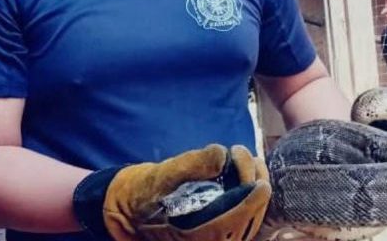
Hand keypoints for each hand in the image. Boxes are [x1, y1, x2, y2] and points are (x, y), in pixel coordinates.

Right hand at [74, 144, 270, 240]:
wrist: (124, 209)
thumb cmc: (139, 193)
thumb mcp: (159, 175)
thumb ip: (190, 165)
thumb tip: (221, 154)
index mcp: (193, 237)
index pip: (232, 224)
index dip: (251, 204)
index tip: (262, 183)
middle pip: (245, 224)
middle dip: (256, 192)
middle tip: (254, 160)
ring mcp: (211, 240)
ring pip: (247, 224)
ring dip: (256, 195)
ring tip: (255, 164)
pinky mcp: (214, 233)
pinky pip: (241, 222)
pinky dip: (250, 200)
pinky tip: (251, 177)